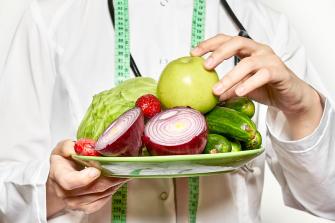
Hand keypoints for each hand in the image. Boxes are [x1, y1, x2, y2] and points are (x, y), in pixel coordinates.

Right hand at [47, 140, 128, 217]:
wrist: (60, 179)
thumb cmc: (63, 162)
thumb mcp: (61, 149)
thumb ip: (67, 146)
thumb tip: (77, 148)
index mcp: (59, 175)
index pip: (70, 181)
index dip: (85, 178)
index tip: (97, 170)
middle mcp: (66, 193)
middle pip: (93, 188)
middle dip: (111, 176)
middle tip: (124, 166)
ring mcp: (76, 203)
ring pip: (102, 193)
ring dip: (116, 182)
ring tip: (125, 170)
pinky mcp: (87, 207)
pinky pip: (104, 199)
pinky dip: (114, 188)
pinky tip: (119, 179)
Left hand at [191, 34, 322, 138]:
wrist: (290, 98)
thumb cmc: (265, 88)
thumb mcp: (240, 88)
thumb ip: (226, 88)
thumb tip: (207, 95)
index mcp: (247, 50)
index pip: (226, 40)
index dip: (209, 44)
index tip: (193, 53)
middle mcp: (259, 50)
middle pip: (237, 43)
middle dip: (219, 53)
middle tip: (205, 66)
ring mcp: (270, 60)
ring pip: (248, 63)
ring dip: (230, 77)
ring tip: (217, 90)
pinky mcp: (280, 72)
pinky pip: (263, 75)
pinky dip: (249, 84)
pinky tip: (238, 92)